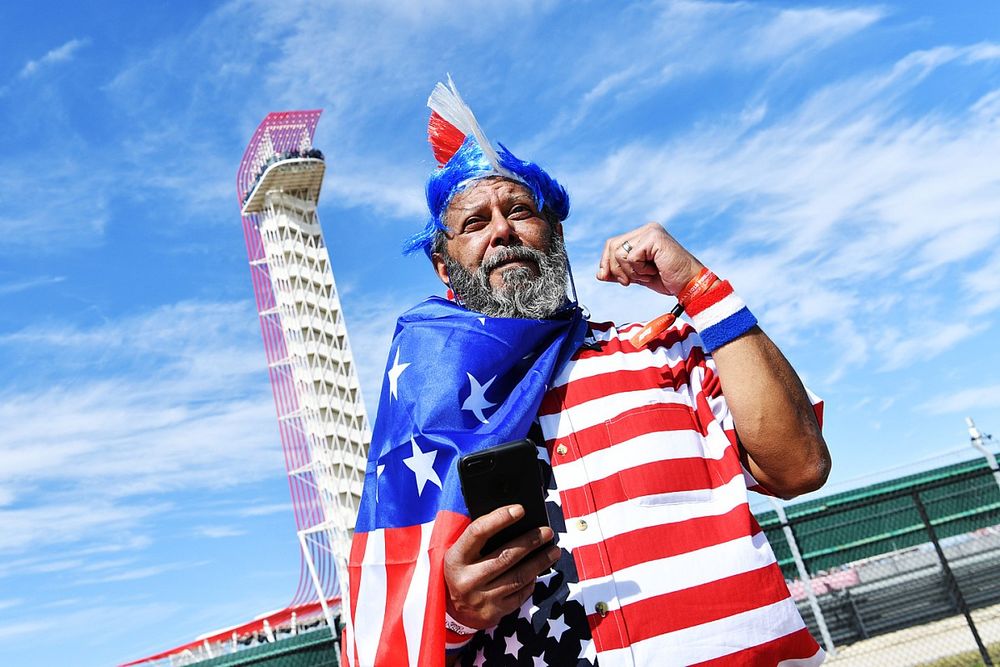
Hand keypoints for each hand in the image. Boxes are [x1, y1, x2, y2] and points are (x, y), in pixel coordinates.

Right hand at [444, 505, 560, 629]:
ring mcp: (482, 598)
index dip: (499, 518)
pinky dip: (532, 581)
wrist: (452, 612)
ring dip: (540, 562)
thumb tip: (513, 519)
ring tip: (554, 551)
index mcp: (456, 558)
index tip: (520, 509)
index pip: (478, 532)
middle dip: (530, 542)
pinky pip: (520, 594)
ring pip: (518, 577)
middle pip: (505, 556)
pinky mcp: (495, 612)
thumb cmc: (461, 572)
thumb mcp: (460, 553)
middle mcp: (467, 579)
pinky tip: (538, 571)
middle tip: (547, 532)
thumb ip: (479, 538)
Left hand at [597, 222, 703, 295]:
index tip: (609, 278)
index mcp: (642, 235)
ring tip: (647, 274)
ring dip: (631, 271)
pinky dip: (639, 270)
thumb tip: (599, 274)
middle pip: (612, 246)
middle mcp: (646, 230)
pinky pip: (631, 256)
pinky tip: (653, 271)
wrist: (688, 285)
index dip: (606, 262)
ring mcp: (651, 232)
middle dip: (615, 269)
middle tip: (628, 282)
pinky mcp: (654, 238)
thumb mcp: (637, 276)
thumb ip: (620, 272)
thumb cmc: (668, 279)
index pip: (612, 244)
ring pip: (619, 252)